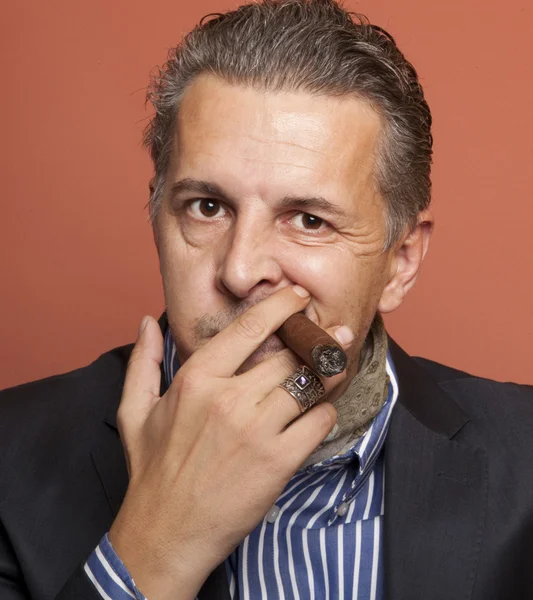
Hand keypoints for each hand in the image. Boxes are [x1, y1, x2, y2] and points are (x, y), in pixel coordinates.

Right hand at [108, 286, 351, 598]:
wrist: (167, 532)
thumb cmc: (152, 470)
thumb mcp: (134, 411)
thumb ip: (143, 361)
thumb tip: (148, 322)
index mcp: (197, 379)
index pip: (250, 328)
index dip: (282, 305)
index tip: (299, 295)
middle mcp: (229, 399)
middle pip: (289, 354)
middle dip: (315, 341)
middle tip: (332, 336)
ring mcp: (257, 430)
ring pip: (309, 383)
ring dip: (325, 374)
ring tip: (333, 366)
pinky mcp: (279, 460)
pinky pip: (320, 420)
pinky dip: (324, 412)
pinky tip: (314, 413)